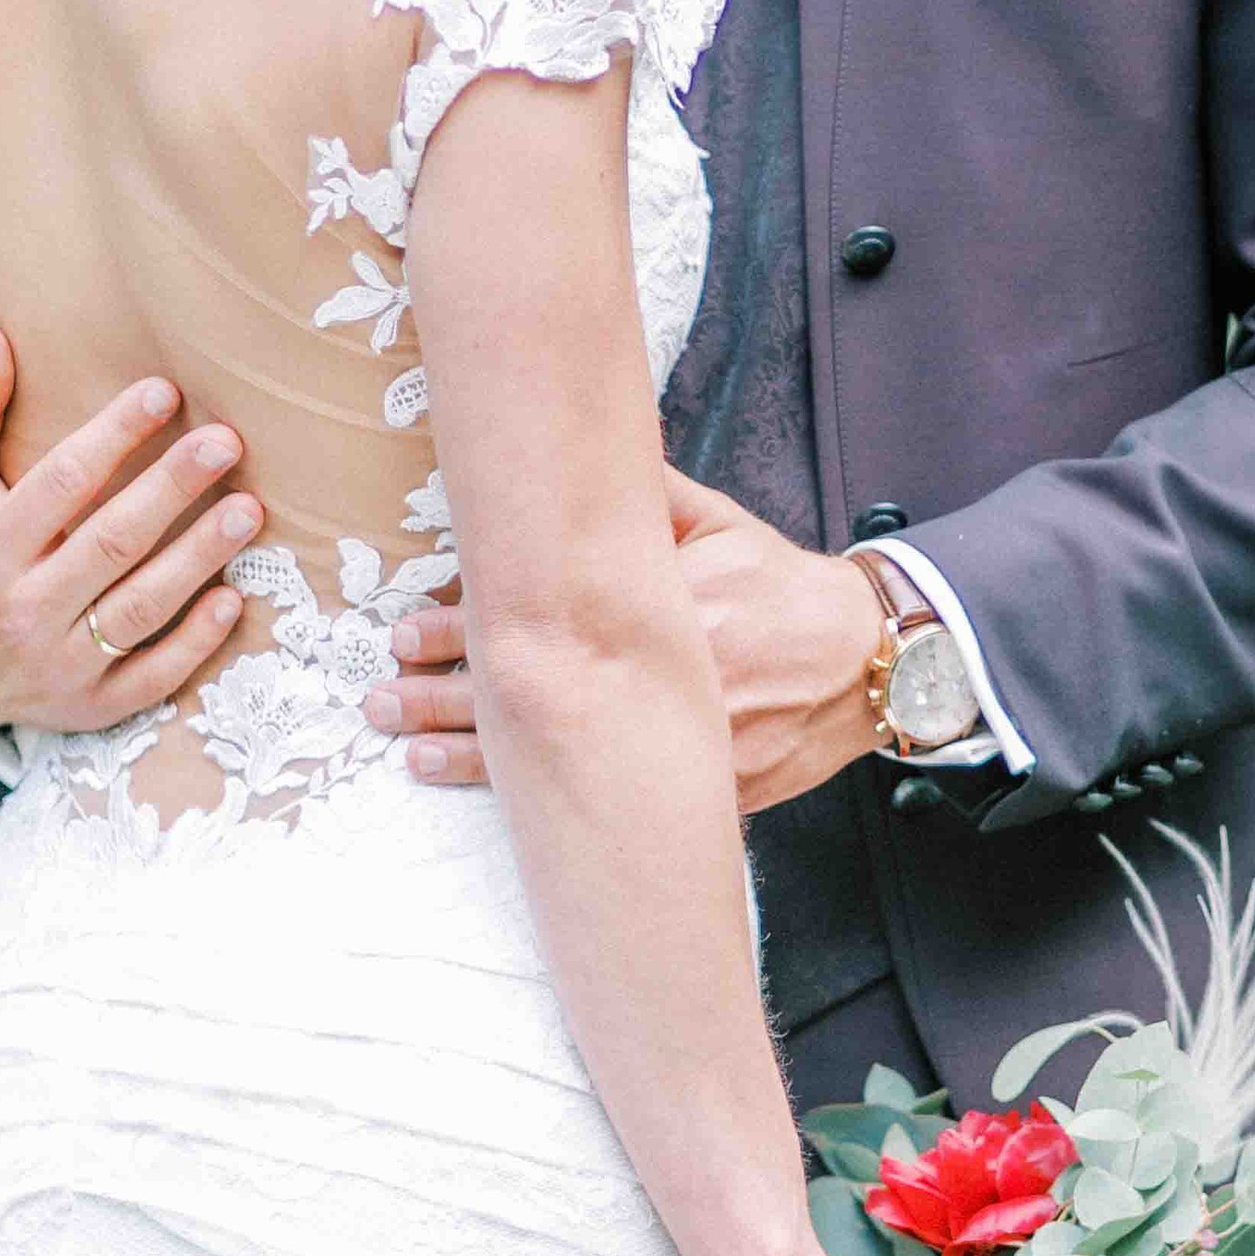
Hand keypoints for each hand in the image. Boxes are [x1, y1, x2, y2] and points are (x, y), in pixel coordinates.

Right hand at [0, 327, 253, 731]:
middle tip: (226, 442)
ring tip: (250, 510)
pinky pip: (151, 677)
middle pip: (112, 542)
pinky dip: (195, 644)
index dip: (115, 434)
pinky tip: (233, 598)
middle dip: (173, 489)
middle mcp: (22, 609)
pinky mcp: (88, 706)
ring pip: (141, 608)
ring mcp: (58, 664)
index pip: (62, 483)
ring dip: (200, 558)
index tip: (165, 391)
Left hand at [360, 467, 881, 813]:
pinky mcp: (701, 791)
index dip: (465, 624)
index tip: (407, 628)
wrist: (872, 664)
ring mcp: (681, 740)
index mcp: (658, 602)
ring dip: (476, 754)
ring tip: (409, 747)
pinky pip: (611, 799)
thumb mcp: (723, 525)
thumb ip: (651, 497)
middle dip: (446, 694)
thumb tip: (585, 449)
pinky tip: (501, 806)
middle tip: (382, 693)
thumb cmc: (786, 588)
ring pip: (559, 753)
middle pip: (532, 688)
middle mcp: (663, 674)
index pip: (540, 613)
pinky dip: (551, 804)